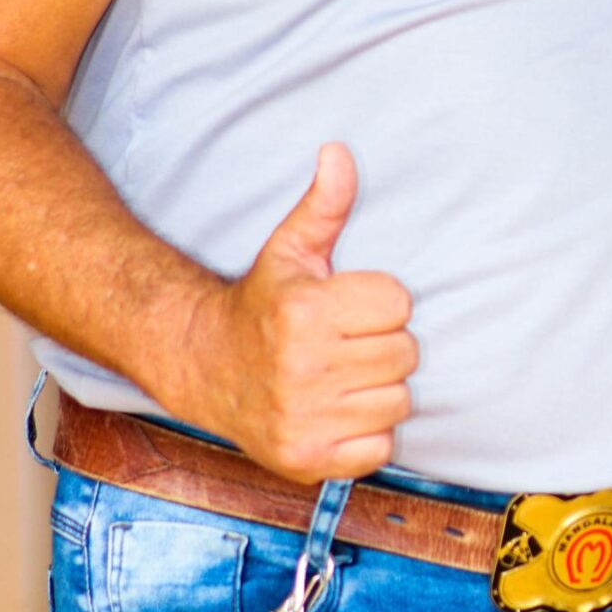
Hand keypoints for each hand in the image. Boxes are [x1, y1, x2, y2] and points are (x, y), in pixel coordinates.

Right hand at [175, 144, 418, 483]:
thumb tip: (340, 151)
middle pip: (405, 353)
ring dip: (377, 390)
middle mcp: (303, 369)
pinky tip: (337, 412)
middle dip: (381, 345)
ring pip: (398, 400)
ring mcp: (305, 419)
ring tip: (340, 377)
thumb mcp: (290, 250)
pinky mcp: (308, 459)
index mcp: (305, 312)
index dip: (380, 302)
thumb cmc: (263, 304)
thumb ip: (324, 205)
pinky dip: (367, 434)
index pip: (399, 302)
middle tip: (344, 344)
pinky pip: (381, 447)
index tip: (347, 307)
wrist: (205, 367)